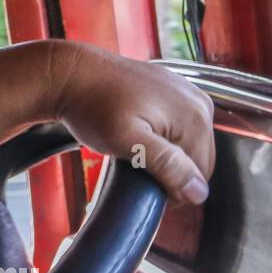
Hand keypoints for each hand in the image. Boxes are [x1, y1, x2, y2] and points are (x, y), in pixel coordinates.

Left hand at [48, 41, 214, 204]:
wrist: (71, 75)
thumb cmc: (92, 106)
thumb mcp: (128, 142)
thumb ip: (166, 165)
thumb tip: (198, 192)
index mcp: (195, 116)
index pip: (200, 173)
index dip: (176, 193)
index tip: (148, 197)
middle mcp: (198, 102)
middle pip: (197, 158)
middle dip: (172, 175)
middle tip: (138, 180)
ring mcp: (185, 93)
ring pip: (186, 143)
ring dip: (167, 159)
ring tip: (135, 160)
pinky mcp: (171, 90)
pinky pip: (176, 126)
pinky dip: (162, 140)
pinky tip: (139, 142)